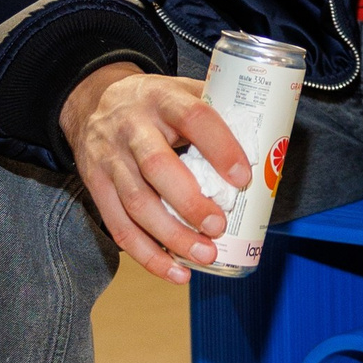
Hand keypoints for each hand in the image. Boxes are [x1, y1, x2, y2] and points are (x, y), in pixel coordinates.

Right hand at [58, 63, 251, 281]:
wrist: (92, 102)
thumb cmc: (154, 103)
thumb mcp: (182, 91)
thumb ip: (219, 112)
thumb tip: (270, 148)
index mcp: (162, 98)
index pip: (192, 118)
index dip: (219, 147)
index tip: (242, 178)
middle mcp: (132, 128)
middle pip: (157, 166)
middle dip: (191, 202)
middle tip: (219, 227)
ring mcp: (110, 159)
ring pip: (137, 202)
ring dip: (172, 236)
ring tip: (204, 255)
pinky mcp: (95, 186)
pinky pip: (119, 226)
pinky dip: (148, 254)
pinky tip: (175, 271)